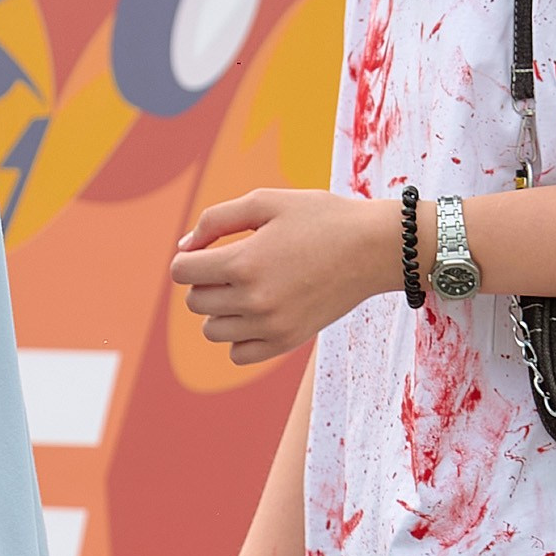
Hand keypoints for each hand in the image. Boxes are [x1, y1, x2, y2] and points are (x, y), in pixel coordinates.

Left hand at [171, 188, 398, 367]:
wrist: (374, 248)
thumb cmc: (320, 218)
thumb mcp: (266, 202)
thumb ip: (215, 220)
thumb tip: (184, 247)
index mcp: (244, 261)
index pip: (181, 271)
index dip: (190, 256)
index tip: (210, 249)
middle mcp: (254, 299)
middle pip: (195, 301)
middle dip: (205, 281)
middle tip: (234, 265)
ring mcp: (271, 326)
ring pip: (211, 330)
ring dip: (219, 310)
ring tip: (246, 289)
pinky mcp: (288, 342)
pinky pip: (238, 354)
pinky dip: (238, 337)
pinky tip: (256, 314)